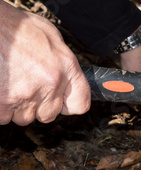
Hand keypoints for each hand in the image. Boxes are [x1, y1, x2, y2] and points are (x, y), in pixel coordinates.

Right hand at [0, 1, 90, 125]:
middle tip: (25, 85)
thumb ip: (63, 63)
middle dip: (37, 105)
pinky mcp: (4, 102)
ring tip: (10, 83)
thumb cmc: (17, 27)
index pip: (80, 104)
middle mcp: (50, 83)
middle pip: (49, 114)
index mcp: (66, 67)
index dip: (68, 105)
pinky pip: (4, 117)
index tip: (60, 101)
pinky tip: (0, 89)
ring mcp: (27, 94)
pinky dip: (1, 108)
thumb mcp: (51, 37)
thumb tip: (67, 79)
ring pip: (25, 117)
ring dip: (17, 106)